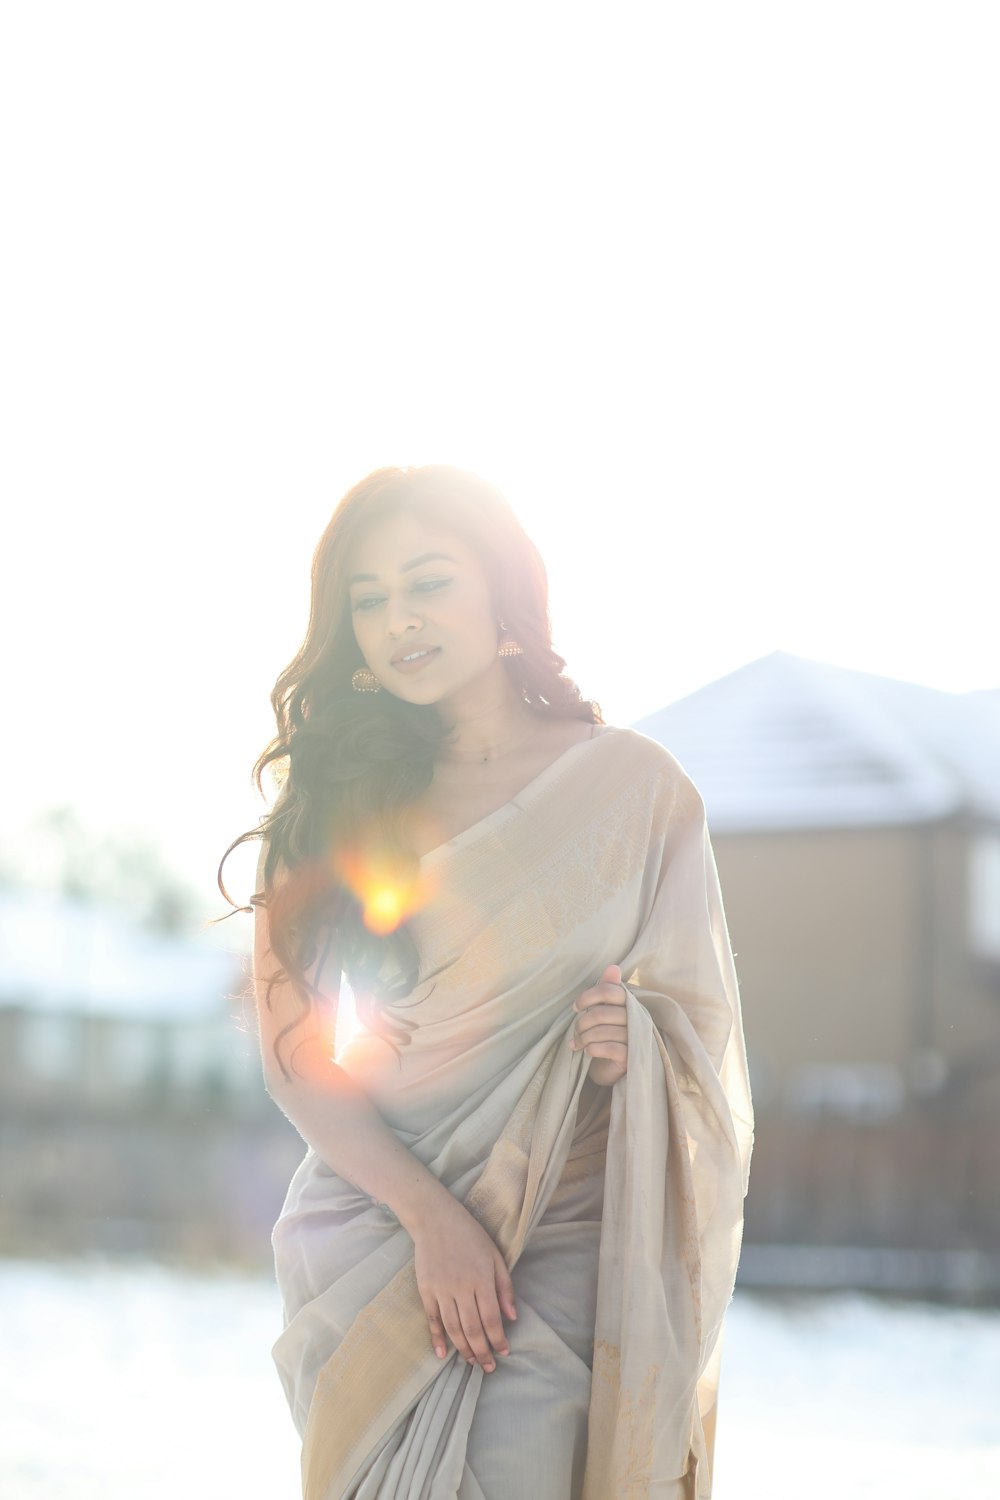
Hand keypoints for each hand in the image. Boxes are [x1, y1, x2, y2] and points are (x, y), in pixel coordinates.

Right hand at [411, 1196, 516, 1373]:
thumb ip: (504, 1287)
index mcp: (481, 1279)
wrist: (435, 1219)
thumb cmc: (470, 1236)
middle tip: (488, 1367)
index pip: (491, 1318)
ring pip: (453, 1328)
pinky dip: (437, 1338)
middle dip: (482, 1352)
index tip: (504, 1352)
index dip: (498, 1339)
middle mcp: (461, 1287)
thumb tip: (512, 1318)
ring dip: (463, 1349)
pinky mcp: (426, 1290)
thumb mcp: (494, 1256)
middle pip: (472, 1328)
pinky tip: (442, 1354)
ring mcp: (441, 1290)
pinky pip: (433, 1319)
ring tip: (471, 1362)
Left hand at [570, 962, 628, 1086]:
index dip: (589, 997)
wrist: (609, 1069)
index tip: (576, 1008)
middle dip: (583, 1023)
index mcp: (630, 1004)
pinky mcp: (632, 1057)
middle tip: (576, 1032)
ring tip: (577, 1044)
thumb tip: (613, 967)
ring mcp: (636, 1039)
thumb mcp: (603, 1013)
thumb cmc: (605, 1037)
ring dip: (584, 1038)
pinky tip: (587, 1052)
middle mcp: (637, 1019)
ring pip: (604, 1031)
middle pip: (602, 1013)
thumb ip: (607, 990)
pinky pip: (611, 1048)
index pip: (610, 991)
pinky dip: (593, 1049)